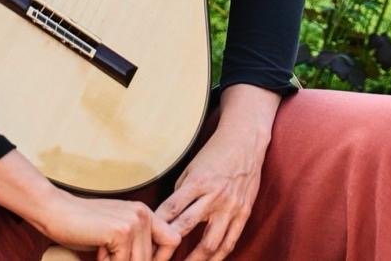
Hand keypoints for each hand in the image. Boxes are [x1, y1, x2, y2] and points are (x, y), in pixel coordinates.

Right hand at [0, 150, 177, 260]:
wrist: (56, 212)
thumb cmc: (82, 226)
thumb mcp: (116, 234)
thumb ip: (134, 245)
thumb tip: (148, 260)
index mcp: (145, 213)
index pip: (173, 240)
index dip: (160, 258)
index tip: (137, 260)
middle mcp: (144, 214)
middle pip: (152, 258)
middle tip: (107, 255)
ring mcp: (134, 221)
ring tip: (102, 254)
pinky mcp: (122, 231)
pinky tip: (97, 251)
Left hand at [155, 85, 279, 259]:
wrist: (246, 142)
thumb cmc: (215, 154)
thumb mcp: (192, 169)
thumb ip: (181, 194)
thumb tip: (166, 219)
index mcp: (198, 182)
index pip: (171, 210)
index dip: (155, 229)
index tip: (144, 243)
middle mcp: (214, 196)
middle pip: (187, 228)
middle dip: (169, 248)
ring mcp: (231, 206)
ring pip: (210, 242)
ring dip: (194, 260)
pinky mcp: (244, 212)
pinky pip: (230, 241)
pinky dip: (218, 256)